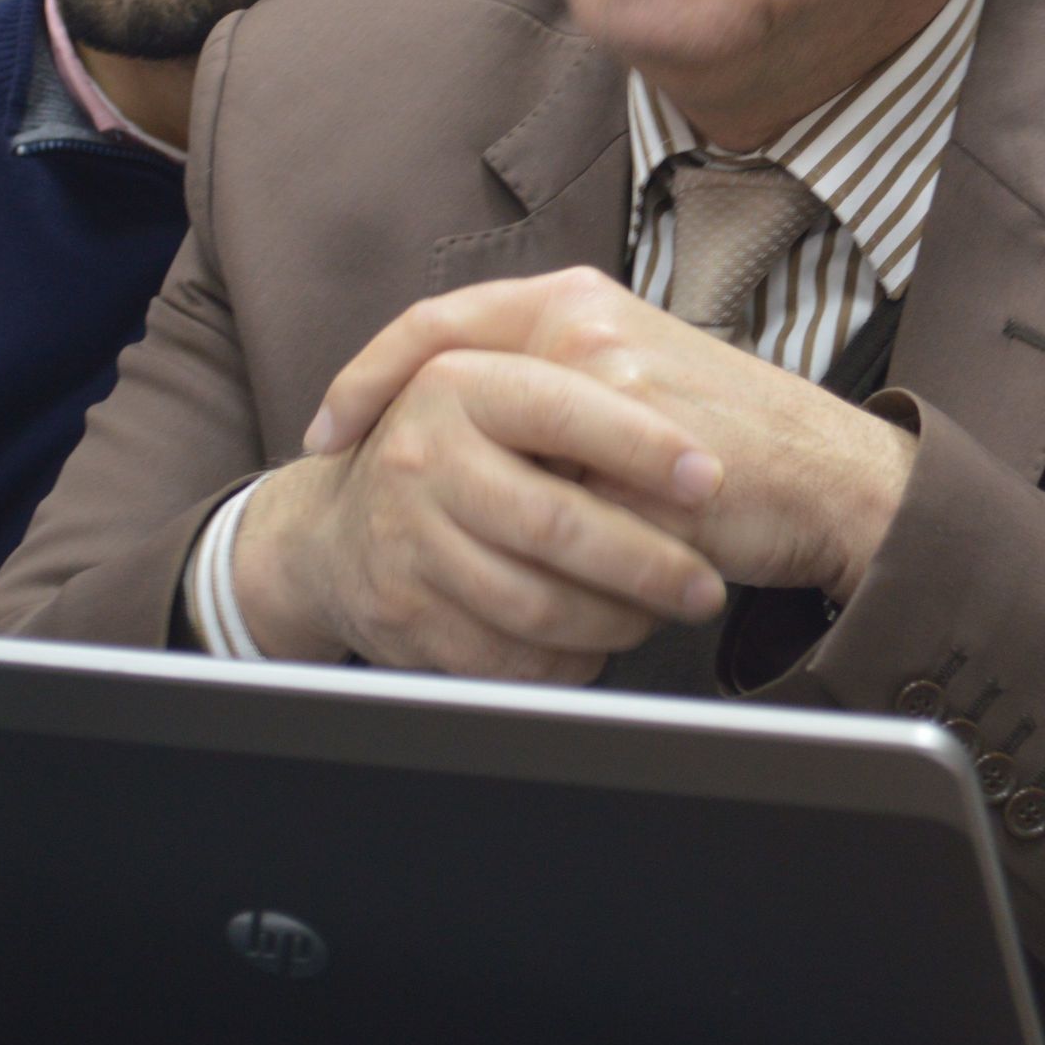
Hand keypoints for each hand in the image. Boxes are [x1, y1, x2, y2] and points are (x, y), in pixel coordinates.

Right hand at [229, 344, 729, 682]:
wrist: (336, 529)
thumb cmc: (453, 450)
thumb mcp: (497, 387)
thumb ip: (573, 388)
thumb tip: (684, 438)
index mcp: (456, 382)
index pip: (563, 410)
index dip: (642, 447)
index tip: (707, 480)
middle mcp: (421, 456)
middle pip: (556, 522)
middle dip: (648, 563)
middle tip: (705, 586)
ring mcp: (403, 540)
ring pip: (537, 603)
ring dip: (615, 620)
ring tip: (659, 614)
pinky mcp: (401, 613)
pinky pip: (505, 657)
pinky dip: (566, 661)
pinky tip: (597, 646)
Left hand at [302, 269, 917, 603]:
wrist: (831, 478)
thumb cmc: (731, 440)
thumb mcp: (633, 384)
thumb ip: (557, 388)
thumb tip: (461, 424)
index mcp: (577, 301)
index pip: (437, 321)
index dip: (367, 372)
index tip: (328, 427)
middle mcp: (586, 321)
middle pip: (439, 370)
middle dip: (378, 429)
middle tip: (344, 475)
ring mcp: (611, 378)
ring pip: (490, 445)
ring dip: (455, 496)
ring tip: (419, 539)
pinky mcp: (638, 446)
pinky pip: (549, 504)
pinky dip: (519, 543)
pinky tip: (503, 571)